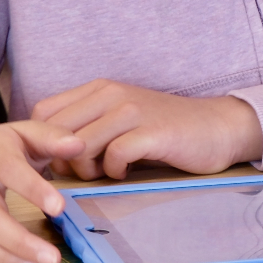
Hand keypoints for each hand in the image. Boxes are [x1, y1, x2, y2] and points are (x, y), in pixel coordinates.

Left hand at [29, 80, 262, 179]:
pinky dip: (114, 171)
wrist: (218, 127)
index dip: (43, 144)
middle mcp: (112, 94)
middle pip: (56, 133)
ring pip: (81, 145)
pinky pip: (114, 155)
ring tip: (107, 173)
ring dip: (88, 170)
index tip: (63, 162)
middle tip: (86, 173)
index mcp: (100, 89)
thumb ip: (87, 128)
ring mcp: (133, 111)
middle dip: (63, 162)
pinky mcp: (152, 132)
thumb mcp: (120, 119)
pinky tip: (127, 171)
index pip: (43, 112)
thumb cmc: (166, 130)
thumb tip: (48, 157)